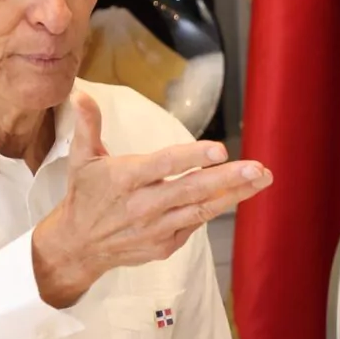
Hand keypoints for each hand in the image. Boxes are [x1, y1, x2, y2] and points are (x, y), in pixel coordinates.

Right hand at [29, 95, 270, 307]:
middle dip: (228, 178)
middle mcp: (143, 205)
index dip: (193, 157)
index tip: (219, 150)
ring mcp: (156, 229)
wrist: (78, 246)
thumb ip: (87, 124)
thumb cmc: (85, 196)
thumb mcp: (80, 158)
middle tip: (258, 167)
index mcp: (125, 179)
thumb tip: (81, 92)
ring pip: (202, 210)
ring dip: (234, 194)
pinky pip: (195, 224)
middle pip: (192, 189)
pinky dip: (216, 209)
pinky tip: (238, 194)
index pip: (164, 165)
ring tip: (261, 179)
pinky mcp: (164, 245)